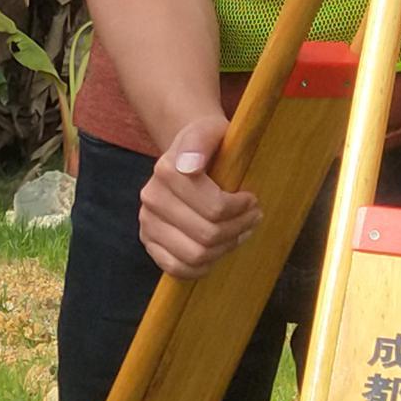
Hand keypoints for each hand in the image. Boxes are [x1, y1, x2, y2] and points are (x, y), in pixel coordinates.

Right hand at [139, 110, 261, 282]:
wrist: (188, 155)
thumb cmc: (208, 146)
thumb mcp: (211, 131)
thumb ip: (201, 141)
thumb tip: (190, 165)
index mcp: (167, 169)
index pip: (215, 208)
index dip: (240, 208)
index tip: (251, 198)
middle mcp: (152, 197)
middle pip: (207, 234)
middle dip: (238, 228)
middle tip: (253, 217)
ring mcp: (148, 222)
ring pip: (195, 255)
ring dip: (224, 247)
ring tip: (239, 232)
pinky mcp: (149, 241)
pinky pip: (176, 269)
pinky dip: (202, 266)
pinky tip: (218, 249)